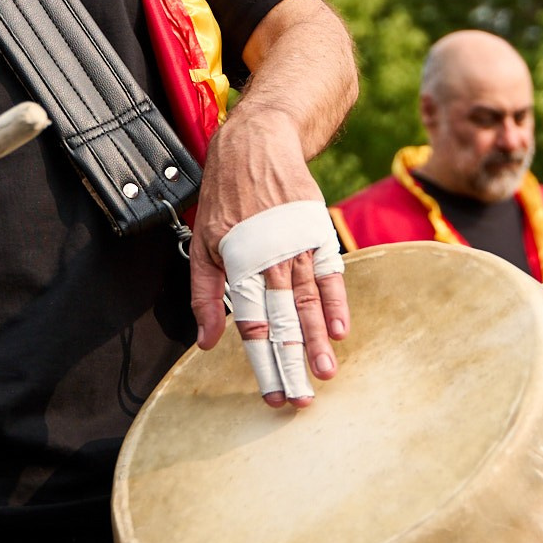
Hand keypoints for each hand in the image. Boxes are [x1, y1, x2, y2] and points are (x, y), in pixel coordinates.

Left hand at [189, 107, 347, 407]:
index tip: (272, 394)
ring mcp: (296, 244)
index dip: (263, 361)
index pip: (252, 324)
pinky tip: (341, 331)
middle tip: (302, 399)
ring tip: (325, 373)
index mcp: (237, 262)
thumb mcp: (202, 242)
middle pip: (282, 320)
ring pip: (307, 303)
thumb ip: (205, 295)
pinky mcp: (316, 232)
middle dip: (292, 362)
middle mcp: (269, 257)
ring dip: (316, 341)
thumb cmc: (225, 196)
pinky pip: (329, 273)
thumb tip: (206, 342)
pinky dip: (336, 302)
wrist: (258, 143)